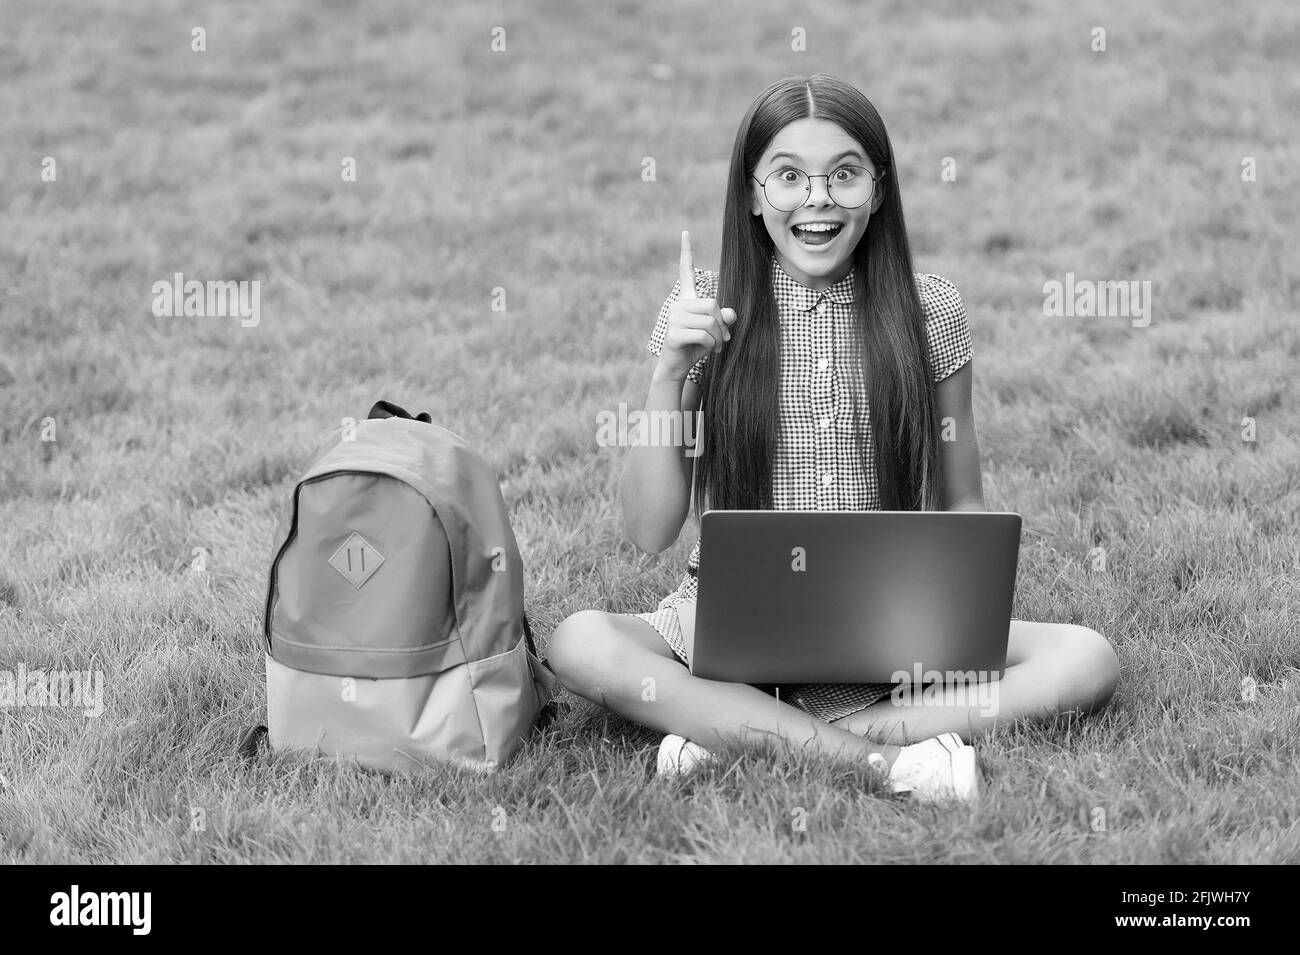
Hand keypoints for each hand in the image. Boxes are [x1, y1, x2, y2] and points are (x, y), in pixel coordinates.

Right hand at [654, 230, 736, 380]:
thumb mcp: (714, 332)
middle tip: (724, 340)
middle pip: (712, 305)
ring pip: (710, 321)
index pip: (686, 273)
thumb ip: (723, 320)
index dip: (686, 253)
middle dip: (722, 325)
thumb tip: (730, 314)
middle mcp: (677, 305)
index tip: (685, 233)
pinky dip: (712, 345)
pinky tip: (709, 351)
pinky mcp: (673, 333)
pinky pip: (704, 334)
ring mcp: (673, 318)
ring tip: (717, 347)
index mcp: (686, 300)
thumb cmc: (695, 347)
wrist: (676, 367)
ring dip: (719, 337)